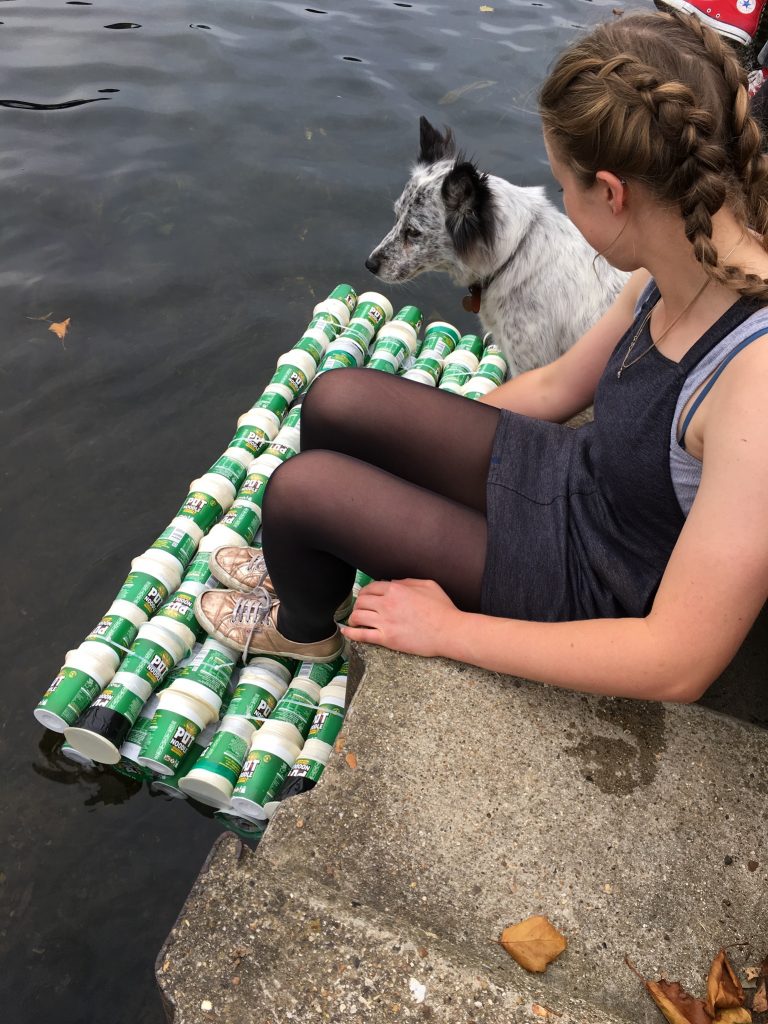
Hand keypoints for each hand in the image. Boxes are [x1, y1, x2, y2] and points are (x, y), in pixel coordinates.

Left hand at [340, 578, 460, 656]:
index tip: (366, 597)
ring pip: (358, 616)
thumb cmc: (443, 608)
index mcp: (396, 589)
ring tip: (354, 621)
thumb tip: (394, 582)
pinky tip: (346, 631)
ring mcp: (386, 622)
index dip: (366, 592)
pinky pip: (362, 635)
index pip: (371, 588)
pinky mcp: (387, 638)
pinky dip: (350, 633)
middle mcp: (387, 603)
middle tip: (360, 609)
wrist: (449, 631)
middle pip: (361, 601)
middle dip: (359, 604)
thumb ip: (408, 581)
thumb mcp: (428, 585)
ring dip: (353, 618)